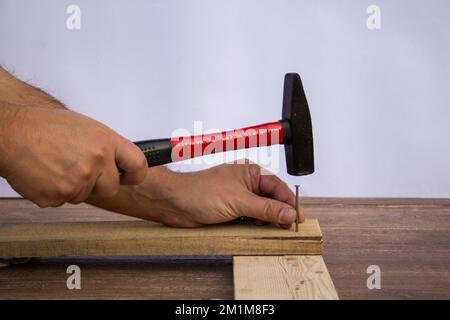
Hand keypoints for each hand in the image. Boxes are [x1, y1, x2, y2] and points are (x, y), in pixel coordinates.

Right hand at [0, 105, 146, 206]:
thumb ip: (106, 147)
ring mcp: (77, 181)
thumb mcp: (86, 128)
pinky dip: (55, 191)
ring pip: (84, 195)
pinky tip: (45, 174)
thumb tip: (120, 162)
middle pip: (111, 188)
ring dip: (74, 186)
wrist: (10, 134)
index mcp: (105, 142)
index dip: (134, 174)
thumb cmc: (45, 127)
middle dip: (98, 184)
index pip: (138, 165)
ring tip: (56, 165)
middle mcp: (95, 162)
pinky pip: (63, 201)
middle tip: (79, 169)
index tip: (129, 176)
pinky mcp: (57, 196)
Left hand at [89, 161, 303, 228]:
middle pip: (272, 200)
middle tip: (289, 227)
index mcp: (251, 173)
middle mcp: (247, 184)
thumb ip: (266, 208)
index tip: (298, 217)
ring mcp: (239, 198)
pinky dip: (256, 224)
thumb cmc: (201, 192)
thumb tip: (289, 213)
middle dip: (280, 212)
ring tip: (274, 229)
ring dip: (268, 220)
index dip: (289, 202)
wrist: (175, 203)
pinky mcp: (232, 210)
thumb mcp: (239, 201)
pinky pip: (251, 218)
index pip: (277, 187)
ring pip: (262, 210)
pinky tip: (258, 229)